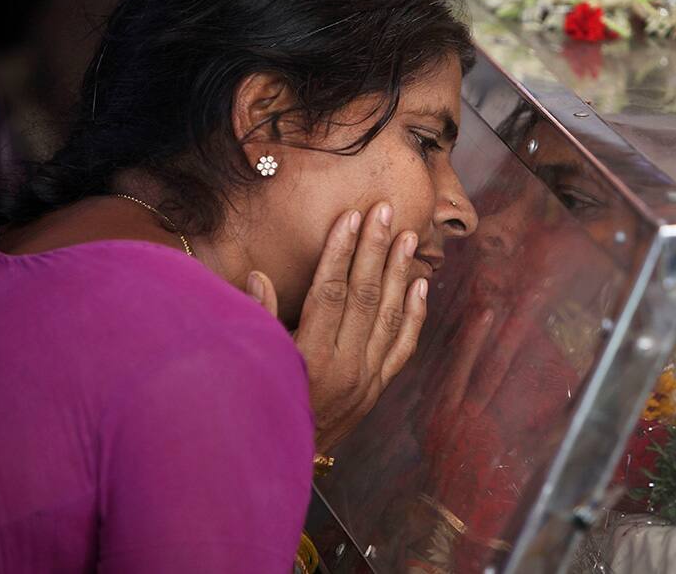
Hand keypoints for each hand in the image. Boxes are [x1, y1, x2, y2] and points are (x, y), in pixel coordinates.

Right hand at [246, 203, 427, 451]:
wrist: (283, 462)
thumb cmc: (260, 407)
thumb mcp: (253, 364)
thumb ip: (258, 321)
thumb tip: (258, 275)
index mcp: (312, 357)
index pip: (331, 292)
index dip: (340, 251)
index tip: (350, 218)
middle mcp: (346, 366)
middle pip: (365, 295)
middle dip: (375, 249)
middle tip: (386, 211)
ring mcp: (367, 378)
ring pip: (390, 315)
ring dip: (400, 272)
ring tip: (409, 236)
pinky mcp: (377, 389)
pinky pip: (403, 347)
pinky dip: (415, 315)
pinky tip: (422, 286)